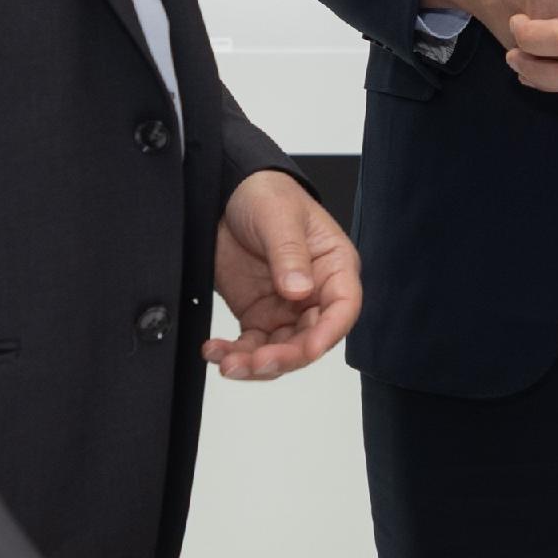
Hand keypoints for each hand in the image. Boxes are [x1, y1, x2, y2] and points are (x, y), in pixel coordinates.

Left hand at [209, 169, 358, 380]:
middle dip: (284, 357)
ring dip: (255, 364)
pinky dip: (233, 354)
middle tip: (256, 363)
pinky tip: (214, 351)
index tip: (308, 349)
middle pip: (310, 339)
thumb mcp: (279, 216)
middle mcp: (315, 294)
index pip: (343, 308)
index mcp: (334, 267)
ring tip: (227, 363)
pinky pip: (251, 345)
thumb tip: (299, 290)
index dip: (329, 334)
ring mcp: (286, 309)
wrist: (227, 194)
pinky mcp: (258, 316)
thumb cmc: (267, 195)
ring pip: (280, 351)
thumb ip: (289, 254)